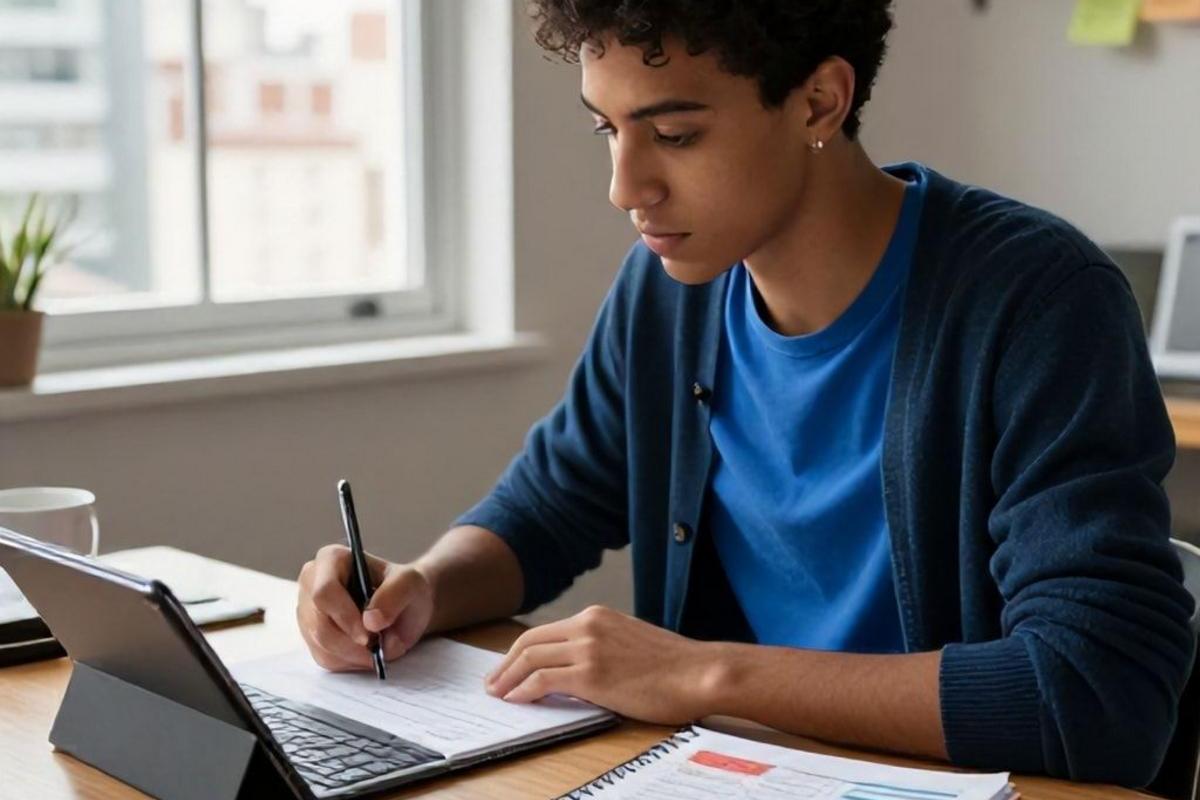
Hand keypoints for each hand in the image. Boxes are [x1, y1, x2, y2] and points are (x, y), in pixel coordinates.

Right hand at [296, 544, 434, 671]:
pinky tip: (367, 652)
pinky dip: (349, 662)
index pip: (324, 591)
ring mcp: (307, 611)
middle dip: (351, 643)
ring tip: (379, 647)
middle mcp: (311, 583)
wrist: (404, 605)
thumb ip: (394, 596)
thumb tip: (371, 620)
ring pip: (320, 645)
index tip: (370, 636)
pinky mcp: (311, 636)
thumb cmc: (403, 588)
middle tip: (379, 648)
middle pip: (318, 624)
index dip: (345, 617)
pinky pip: (324, 658)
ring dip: (353, 655)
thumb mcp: (410, 584)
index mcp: (331, 559)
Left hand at [483, 605, 722, 723]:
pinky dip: (524, 690)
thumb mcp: (630, 644)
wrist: (700, 672)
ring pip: (531, 658)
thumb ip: (600, 648)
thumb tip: (574, 670)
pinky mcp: (592, 674)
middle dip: (505, 664)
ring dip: (508, 678)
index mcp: (597, 617)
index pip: (544, 631)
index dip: (519, 651)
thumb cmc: (674, 666)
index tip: (507, 667)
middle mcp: (589, 626)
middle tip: (493, 683)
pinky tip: (518, 700)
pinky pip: (544, 679)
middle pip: (529, 642)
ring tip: (498, 694)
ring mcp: (589, 648)